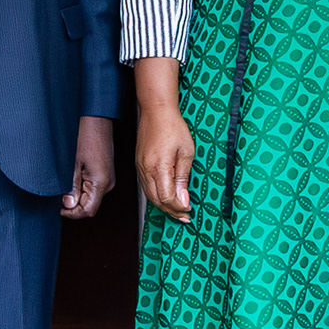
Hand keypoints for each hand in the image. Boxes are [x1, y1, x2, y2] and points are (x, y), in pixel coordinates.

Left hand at [61, 115, 117, 218]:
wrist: (96, 119)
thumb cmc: (86, 136)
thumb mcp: (72, 164)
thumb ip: (71, 187)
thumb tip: (68, 204)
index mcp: (101, 183)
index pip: (87, 211)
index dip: (72, 213)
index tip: (59, 208)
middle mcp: (108, 183)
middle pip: (90, 206)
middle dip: (73, 205)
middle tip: (58, 196)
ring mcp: (108, 179)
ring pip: (91, 198)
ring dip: (77, 196)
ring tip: (64, 185)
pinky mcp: (105, 174)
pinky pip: (93, 188)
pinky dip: (82, 188)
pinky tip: (72, 179)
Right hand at [137, 100, 194, 221]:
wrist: (156, 112)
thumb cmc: (173, 127)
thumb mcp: (187, 153)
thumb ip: (183, 178)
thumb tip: (183, 199)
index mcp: (159, 167)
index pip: (167, 198)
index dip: (179, 207)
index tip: (189, 210)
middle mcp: (146, 170)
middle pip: (157, 200)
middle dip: (171, 211)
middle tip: (185, 216)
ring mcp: (140, 168)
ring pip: (150, 196)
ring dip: (163, 206)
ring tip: (177, 211)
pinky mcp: (139, 165)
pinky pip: (146, 187)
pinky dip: (156, 196)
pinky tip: (165, 198)